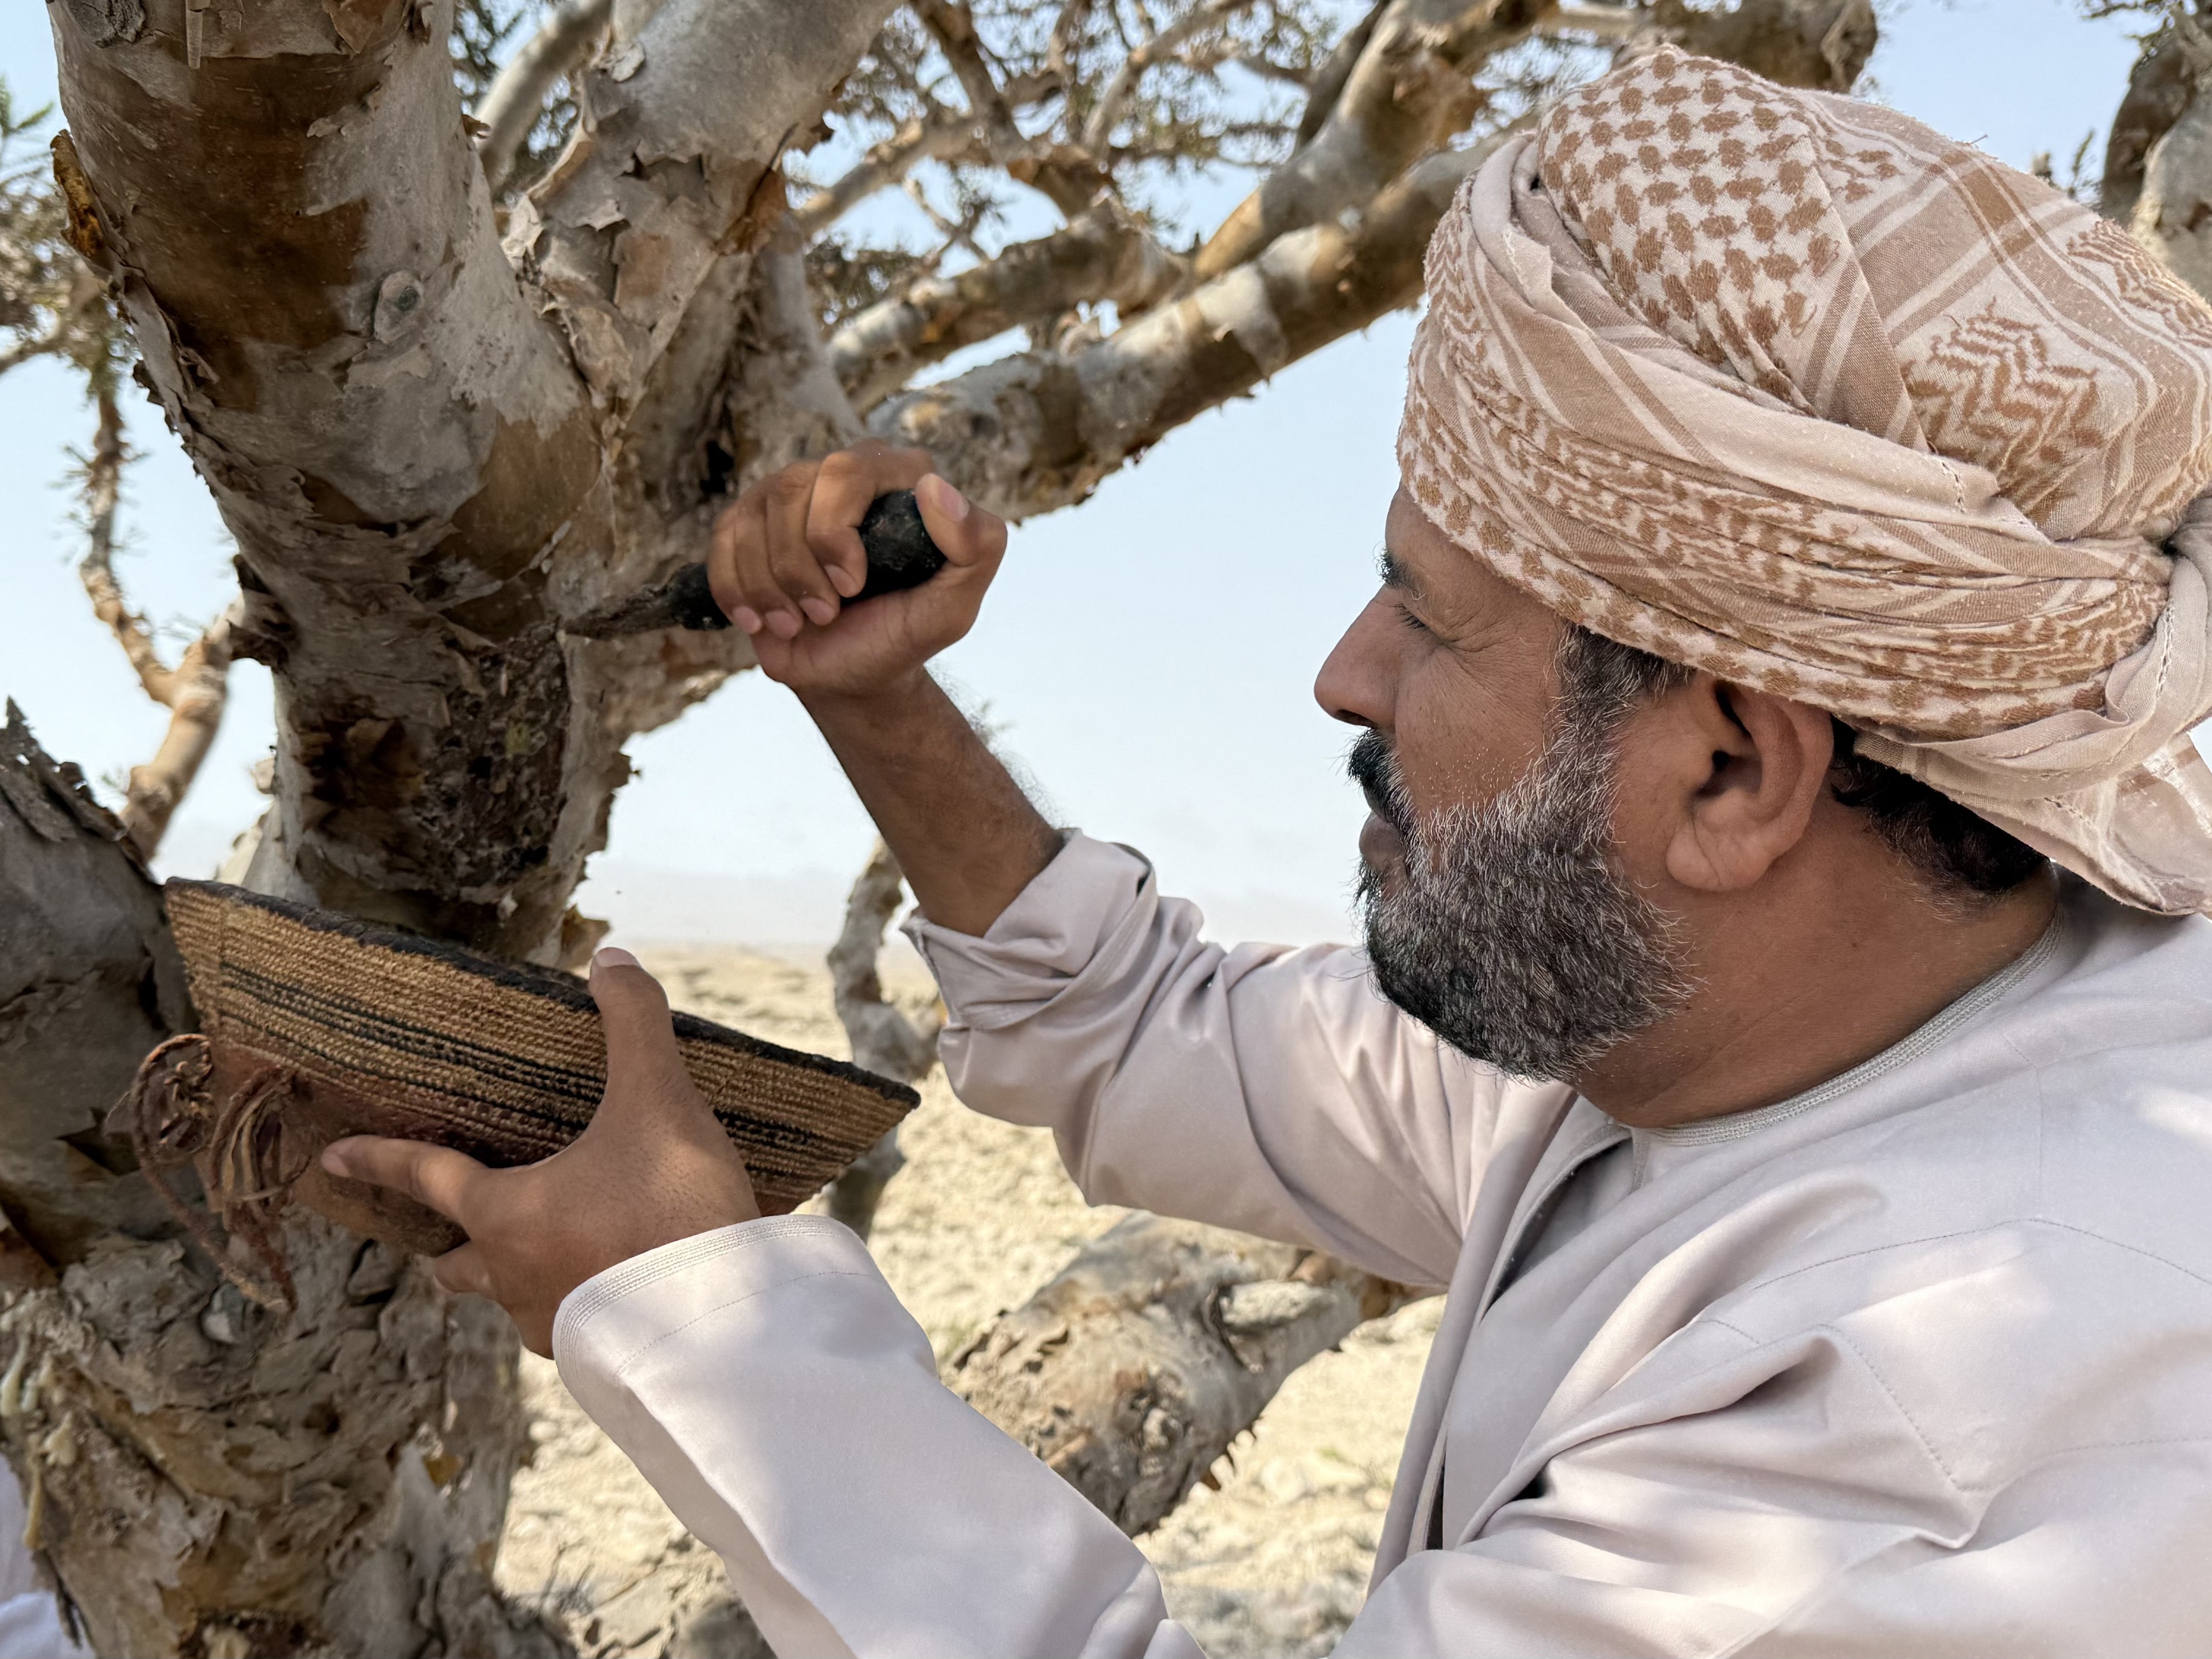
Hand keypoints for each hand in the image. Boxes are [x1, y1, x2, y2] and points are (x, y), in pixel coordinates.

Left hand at [319, 949, 759, 1355]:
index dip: (379, 1161)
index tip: (332, 1161)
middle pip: (457, 1265)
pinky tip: (611, 1290)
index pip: (427, 1177)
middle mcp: (511, 1275)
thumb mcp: (657, 1098)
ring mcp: (552, 1324)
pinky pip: (567, 1327)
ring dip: (518, 1278)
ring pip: (510, 1300)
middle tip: (457, 1236)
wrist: (717, 1313)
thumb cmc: (670, 1204)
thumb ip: (633, 1023)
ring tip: (555, 1257)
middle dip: (451, 1250)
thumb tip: (608, 957)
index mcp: (506, 1212)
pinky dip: (577, 1305)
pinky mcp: (598, 1357)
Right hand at [704, 440, 1008, 699]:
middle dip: (800, 566)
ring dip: (773, 588)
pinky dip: (740, 593)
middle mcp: (837, 473)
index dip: (834, 532)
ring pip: (752, 519)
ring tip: (802, 622)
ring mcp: (786, 496)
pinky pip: (721, 543)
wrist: (853, 673)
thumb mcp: (955, 604)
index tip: (851, 587)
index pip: (848, 470)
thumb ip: (977, 547)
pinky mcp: (745, 525)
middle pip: (791, 490)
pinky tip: (765, 621)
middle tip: (827, 613)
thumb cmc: (905, 632)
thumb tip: (934, 488)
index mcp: (894, 476)